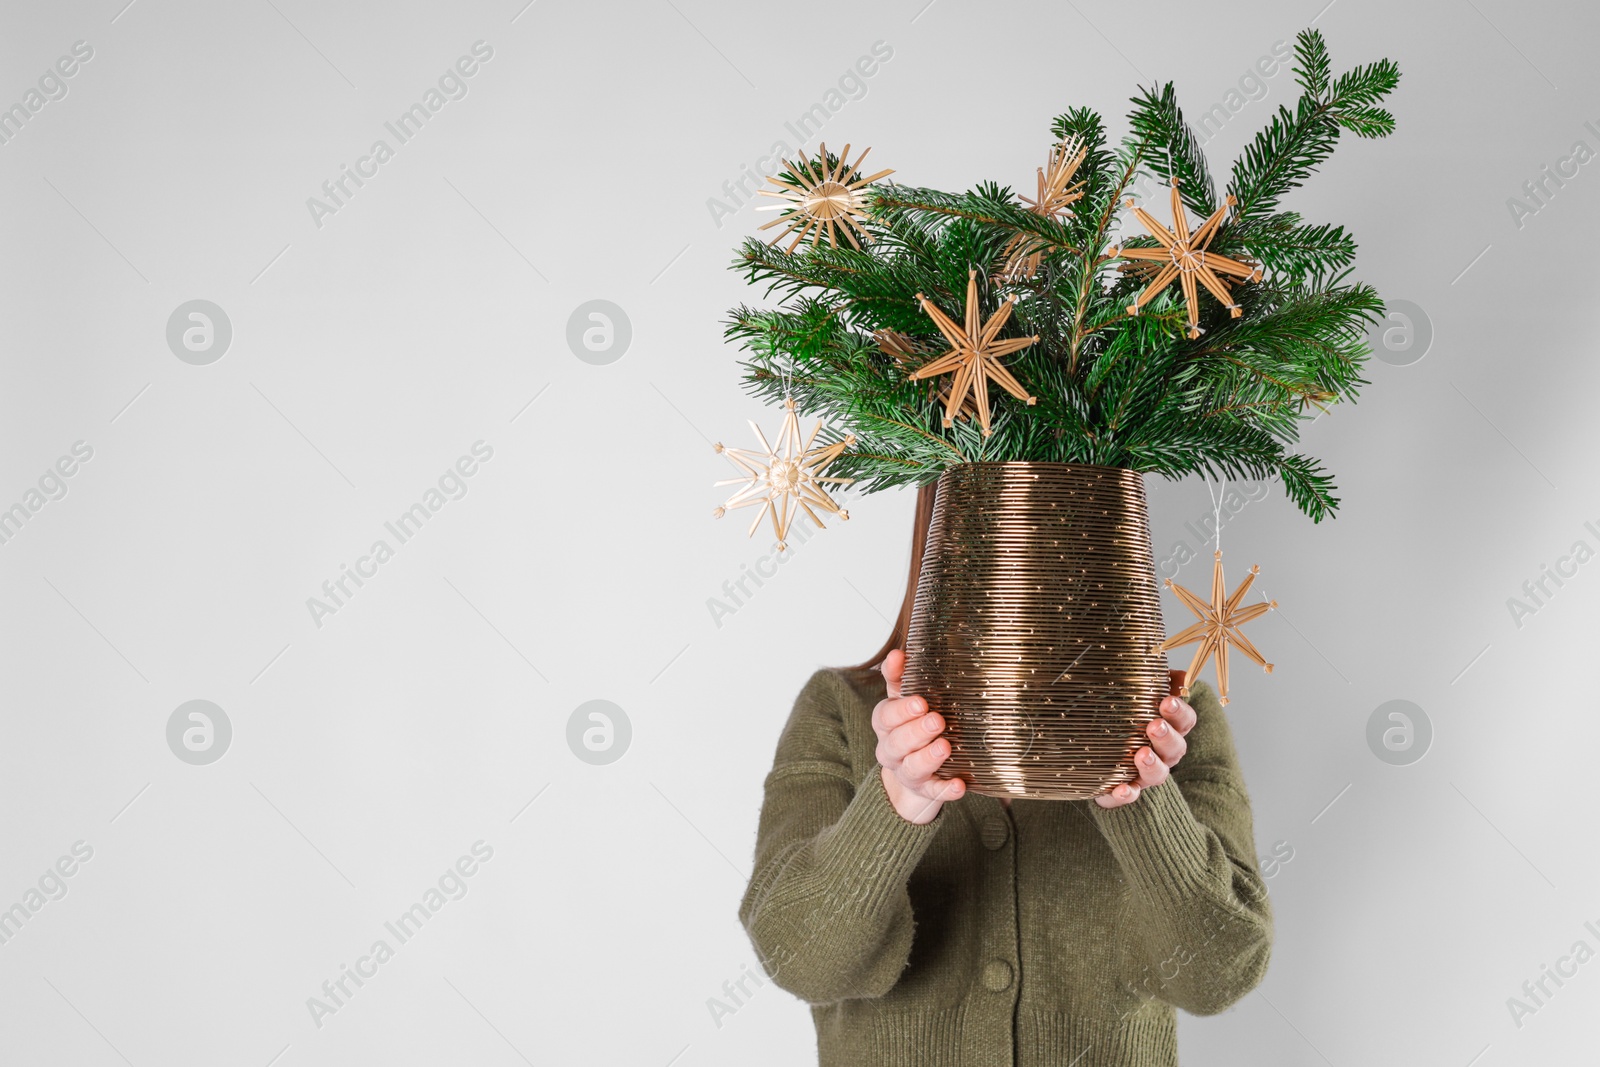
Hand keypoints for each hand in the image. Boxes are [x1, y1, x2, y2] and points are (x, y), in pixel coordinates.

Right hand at [873, 649, 965, 823]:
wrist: (912, 774)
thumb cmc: (910, 726)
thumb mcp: (903, 701)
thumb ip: (900, 679)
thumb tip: (899, 652)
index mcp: (886, 725)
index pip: (886, 716)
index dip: (901, 710)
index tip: (920, 701)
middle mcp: (892, 750)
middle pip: (897, 742)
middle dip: (916, 731)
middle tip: (937, 720)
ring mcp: (907, 773)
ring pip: (912, 767)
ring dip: (928, 758)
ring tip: (945, 747)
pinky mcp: (925, 791)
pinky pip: (934, 793)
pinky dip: (946, 790)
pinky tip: (959, 785)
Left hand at [1095, 670, 1197, 808]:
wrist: (1099, 754)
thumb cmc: (1126, 719)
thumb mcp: (1139, 696)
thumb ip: (1156, 682)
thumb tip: (1178, 673)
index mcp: (1170, 728)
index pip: (1185, 720)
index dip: (1180, 711)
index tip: (1167, 700)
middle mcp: (1164, 754)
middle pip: (1176, 748)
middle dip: (1167, 736)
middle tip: (1154, 725)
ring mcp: (1146, 774)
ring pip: (1158, 774)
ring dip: (1152, 764)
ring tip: (1142, 754)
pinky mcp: (1127, 789)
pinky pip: (1131, 795)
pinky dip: (1128, 794)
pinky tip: (1120, 789)